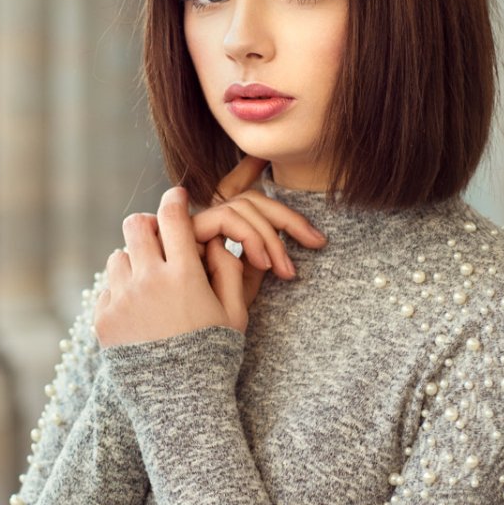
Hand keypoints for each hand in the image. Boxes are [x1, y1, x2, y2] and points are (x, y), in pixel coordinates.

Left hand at [94, 187, 249, 345]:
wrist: (179, 403)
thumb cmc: (214, 357)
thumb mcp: (234, 313)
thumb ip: (227, 270)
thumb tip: (210, 239)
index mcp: (184, 274)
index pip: (173, 216)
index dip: (175, 200)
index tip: (176, 197)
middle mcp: (148, 280)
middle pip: (136, 224)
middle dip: (149, 225)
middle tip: (158, 237)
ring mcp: (121, 299)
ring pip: (118, 256)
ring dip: (134, 262)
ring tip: (149, 284)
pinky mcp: (103, 319)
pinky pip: (108, 290)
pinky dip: (122, 293)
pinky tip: (140, 314)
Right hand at [187, 154, 328, 312]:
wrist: (186, 346)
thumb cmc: (214, 321)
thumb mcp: (245, 286)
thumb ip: (260, 260)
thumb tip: (277, 235)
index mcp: (215, 231)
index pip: (235, 188)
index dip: (247, 168)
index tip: (263, 157)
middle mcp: (201, 223)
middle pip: (250, 199)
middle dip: (288, 218)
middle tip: (318, 241)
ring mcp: (191, 225)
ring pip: (243, 206)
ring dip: (272, 236)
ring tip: (285, 270)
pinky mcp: (185, 232)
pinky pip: (227, 217)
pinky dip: (251, 236)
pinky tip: (263, 263)